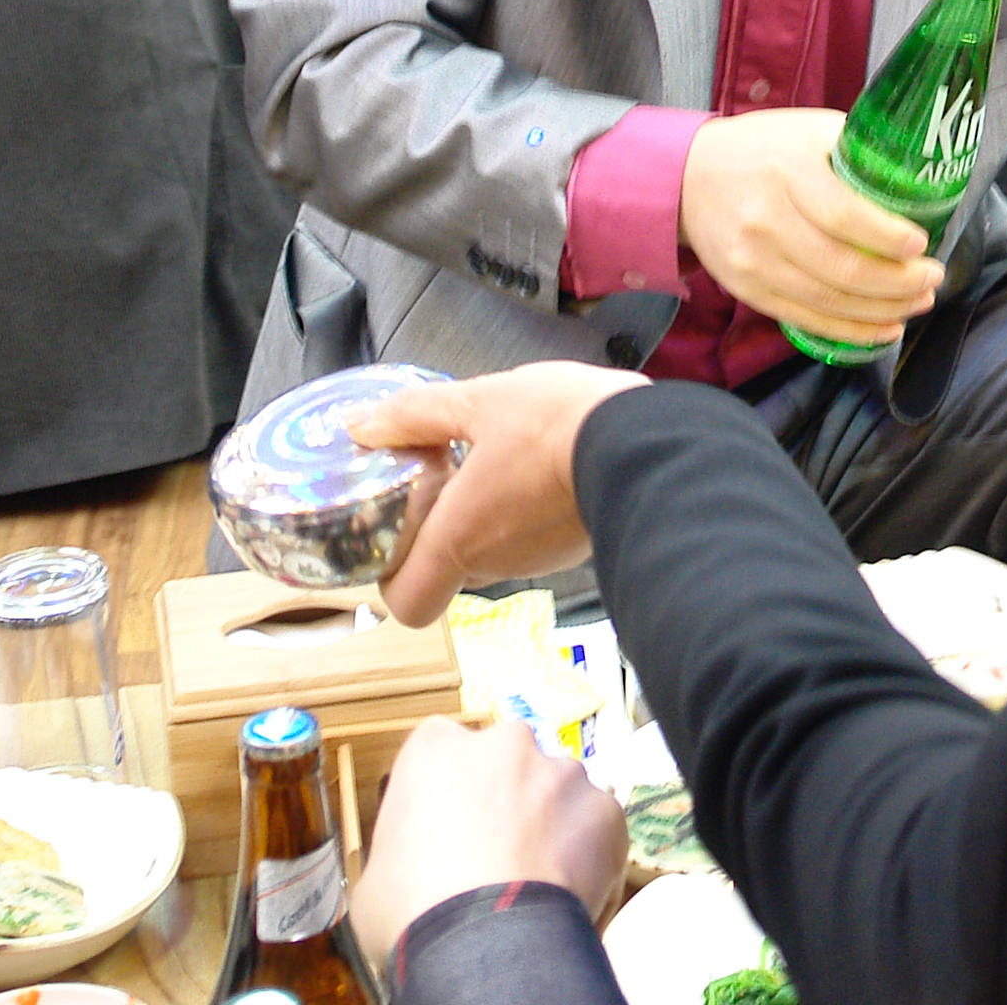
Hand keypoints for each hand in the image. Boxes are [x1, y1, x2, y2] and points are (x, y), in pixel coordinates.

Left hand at [345, 362, 643, 624]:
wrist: (645, 435)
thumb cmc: (557, 422)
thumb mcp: (478, 401)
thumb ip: (416, 416)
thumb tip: (361, 425)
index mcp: (460, 536)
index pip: (408, 604)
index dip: (392, 578)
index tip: (395, 535)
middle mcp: (497, 562)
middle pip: (450, 571)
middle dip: (441, 532)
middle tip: (441, 481)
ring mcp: (540, 559)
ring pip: (494, 553)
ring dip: (487, 519)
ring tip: (494, 463)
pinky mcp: (574, 546)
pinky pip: (534, 539)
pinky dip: (527, 513)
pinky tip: (537, 467)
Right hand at [349, 714, 628, 966]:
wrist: (483, 941)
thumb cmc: (413, 908)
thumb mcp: (376, 875)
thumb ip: (405, 847)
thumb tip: (416, 868)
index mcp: (436, 746)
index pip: (444, 754)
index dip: (449, 796)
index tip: (450, 832)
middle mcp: (505, 742)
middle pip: (509, 766)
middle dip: (507, 802)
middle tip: (496, 857)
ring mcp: (562, 771)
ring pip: (558, 795)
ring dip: (550, 828)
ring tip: (535, 884)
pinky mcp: (605, 808)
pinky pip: (597, 831)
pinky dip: (589, 860)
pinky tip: (567, 898)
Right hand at [680, 106, 941, 350]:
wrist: (688, 178)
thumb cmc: (765, 149)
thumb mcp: (811, 129)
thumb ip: (858, 149)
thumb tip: (921, 173)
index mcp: (789, 171)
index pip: (843, 215)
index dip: (887, 237)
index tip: (921, 242)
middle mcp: (767, 220)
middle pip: (840, 267)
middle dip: (898, 282)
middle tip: (933, 277)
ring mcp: (754, 261)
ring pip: (827, 300)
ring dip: (883, 309)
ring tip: (919, 302)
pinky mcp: (748, 290)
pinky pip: (806, 319)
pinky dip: (851, 330)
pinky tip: (885, 327)